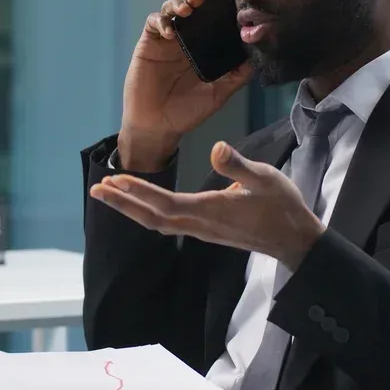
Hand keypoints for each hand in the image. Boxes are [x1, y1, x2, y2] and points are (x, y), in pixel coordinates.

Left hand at [90, 141, 324, 268]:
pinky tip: (140, 204)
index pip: (166, 202)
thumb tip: (216, 148)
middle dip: (122, 204)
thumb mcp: (266, 178)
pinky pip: (168, 224)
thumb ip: (239, 165)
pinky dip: (147, 213)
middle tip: (95, 190)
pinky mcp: (205, 231)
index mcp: (211, 210)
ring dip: (131, 209)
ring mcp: (201, 231)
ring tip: (109, 193)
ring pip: (157, 223)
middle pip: (151, 218)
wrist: (294, 240)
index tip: (116, 179)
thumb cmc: (282, 206)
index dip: (139, 192)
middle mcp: (200, 224)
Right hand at [119, 0, 252, 169]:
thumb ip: (238, 75)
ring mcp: (166, 40)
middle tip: (201, 0)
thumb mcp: (219, 93)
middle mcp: (186, 40)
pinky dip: (161, 21)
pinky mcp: (148, 44)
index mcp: (203, 48)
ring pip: (171, 9)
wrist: (158, 125)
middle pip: (191, 7)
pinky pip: (153, 23)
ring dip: (178, 3)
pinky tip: (170, 31)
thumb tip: (259, 56)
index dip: (219, 6)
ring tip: (186, 9)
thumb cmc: (187, 112)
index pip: (212, 19)